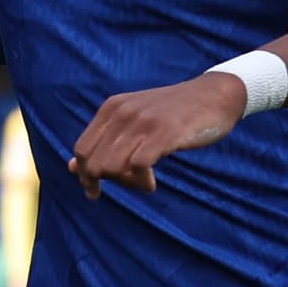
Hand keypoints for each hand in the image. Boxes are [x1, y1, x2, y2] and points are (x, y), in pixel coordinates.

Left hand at [71, 73, 248, 195]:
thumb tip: (72, 168)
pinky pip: (138, 167)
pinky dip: (141, 183)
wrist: (215, 95)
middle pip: (94, 163)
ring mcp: (143, 122)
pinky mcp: (164, 133)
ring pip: (112, 167)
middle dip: (107, 182)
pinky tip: (152, 184)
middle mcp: (122, 113)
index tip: (96, 191)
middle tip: (130, 184)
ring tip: (144, 182)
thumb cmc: (175, 113)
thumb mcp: (134, 121)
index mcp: (112, 108)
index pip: (82, 150)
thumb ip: (105, 141)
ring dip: (126, 184)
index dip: (85, 176)